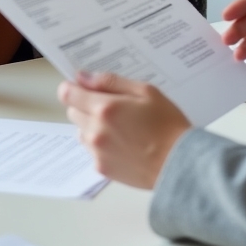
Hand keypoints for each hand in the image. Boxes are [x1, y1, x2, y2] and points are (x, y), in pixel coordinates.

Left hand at [59, 71, 190, 187]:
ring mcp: (97, 152)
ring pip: (81, 131)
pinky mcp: (101, 168)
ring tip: (120, 126)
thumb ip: (111, 82)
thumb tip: (83, 77)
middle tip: (112, 106)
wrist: (178, 163)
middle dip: (85, 105)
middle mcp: (95, 131)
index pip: (68, 94)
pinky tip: (123, 142)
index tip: (82, 86)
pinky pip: (91, 150)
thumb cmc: (167, 124)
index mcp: (105, 108)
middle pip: (72, 112)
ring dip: (92, 125)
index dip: (72, 87)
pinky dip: (100, 144)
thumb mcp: (145, 91)